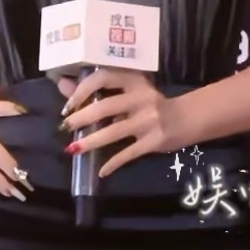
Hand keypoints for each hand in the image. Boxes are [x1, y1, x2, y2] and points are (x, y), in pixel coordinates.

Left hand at [58, 69, 181, 180]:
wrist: (187, 118)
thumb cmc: (151, 103)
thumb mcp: (128, 90)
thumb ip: (98, 89)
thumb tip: (62, 85)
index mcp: (134, 80)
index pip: (103, 78)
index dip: (82, 90)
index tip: (68, 104)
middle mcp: (141, 97)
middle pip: (105, 106)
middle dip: (81, 118)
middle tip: (66, 127)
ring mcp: (149, 120)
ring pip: (114, 132)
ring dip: (91, 142)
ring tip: (74, 149)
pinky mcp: (154, 140)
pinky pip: (128, 154)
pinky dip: (113, 164)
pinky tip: (101, 171)